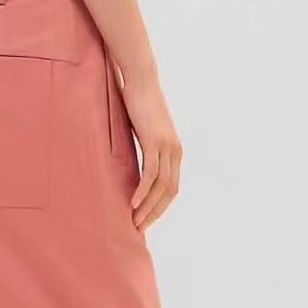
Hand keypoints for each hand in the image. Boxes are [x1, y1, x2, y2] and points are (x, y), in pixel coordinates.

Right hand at [118, 68, 182, 230]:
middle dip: (155, 213)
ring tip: (134, 220)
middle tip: (139, 227)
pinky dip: (144, 190)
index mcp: (175, 151)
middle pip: (169, 192)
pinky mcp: (155, 141)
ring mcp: (167, 147)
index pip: (171, 188)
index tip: (146, 219)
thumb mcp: (143, 131)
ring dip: (148, 206)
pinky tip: (134, 202)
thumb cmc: (138, 103)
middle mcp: (176, 151)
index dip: (160, 207)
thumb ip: (143, 148)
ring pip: (161, 186)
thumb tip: (132, 165)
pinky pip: (151, 173)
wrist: (141, 80)